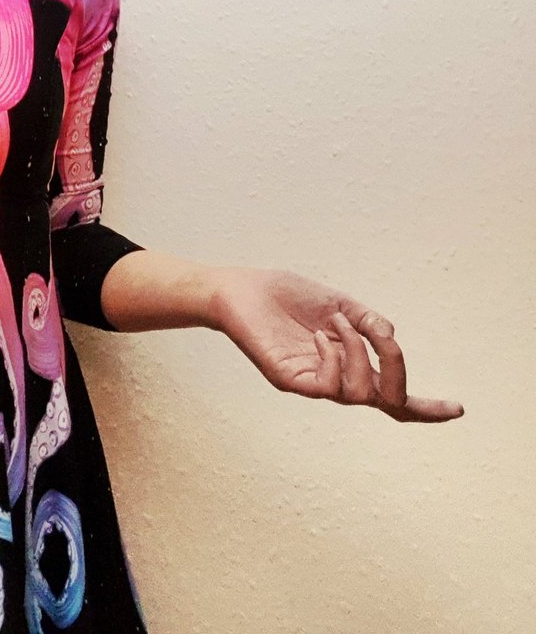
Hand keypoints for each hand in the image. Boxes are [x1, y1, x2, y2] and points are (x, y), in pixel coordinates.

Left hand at [209, 267, 463, 422]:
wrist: (240, 290)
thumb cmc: (285, 296)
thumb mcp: (336, 302)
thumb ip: (367, 320)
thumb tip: (389, 335)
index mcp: (350, 363)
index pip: (392, 396)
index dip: (426, 408)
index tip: (458, 410)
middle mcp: (336, 378)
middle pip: (387, 400)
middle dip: (397, 367)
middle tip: (384, 336)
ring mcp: (314, 382)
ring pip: (360, 393)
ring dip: (360, 353)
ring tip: (336, 323)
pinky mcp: (291, 380)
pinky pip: (327, 386)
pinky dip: (335, 358)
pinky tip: (320, 335)